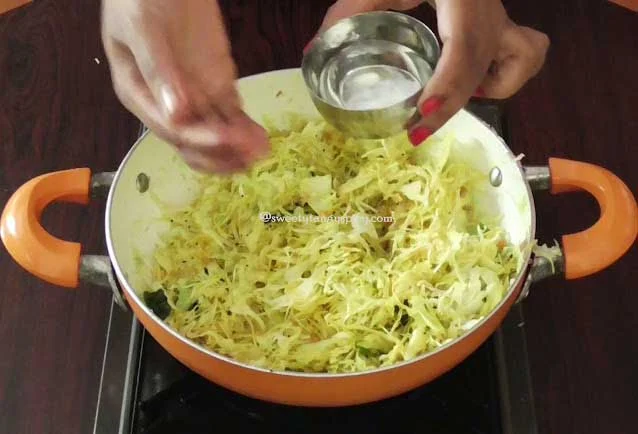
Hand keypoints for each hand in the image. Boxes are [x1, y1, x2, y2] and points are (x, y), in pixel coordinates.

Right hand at [101, 0, 269, 173]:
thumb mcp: (142, 27)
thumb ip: (157, 69)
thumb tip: (174, 113)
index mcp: (138, 93)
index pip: (170, 127)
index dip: (199, 138)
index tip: (226, 138)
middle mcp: (165, 104)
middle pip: (192, 142)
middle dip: (222, 152)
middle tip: (250, 155)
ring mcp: (193, 96)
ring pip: (214, 134)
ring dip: (237, 148)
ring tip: (262, 150)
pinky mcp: (216, 86)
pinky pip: (230, 115)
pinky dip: (245, 130)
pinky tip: (261, 140)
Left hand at [309, 0, 549, 145]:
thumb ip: (347, 12)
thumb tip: (313, 49)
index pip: (464, 48)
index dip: (445, 89)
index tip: (419, 117)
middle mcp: (489, 9)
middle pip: (482, 67)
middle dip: (450, 106)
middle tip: (415, 131)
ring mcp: (502, 15)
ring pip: (521, 60)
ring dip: (488, 90)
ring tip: (446, 98)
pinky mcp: (505, 21)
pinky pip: (524, 55)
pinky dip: (503, 77)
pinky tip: (471, 82)